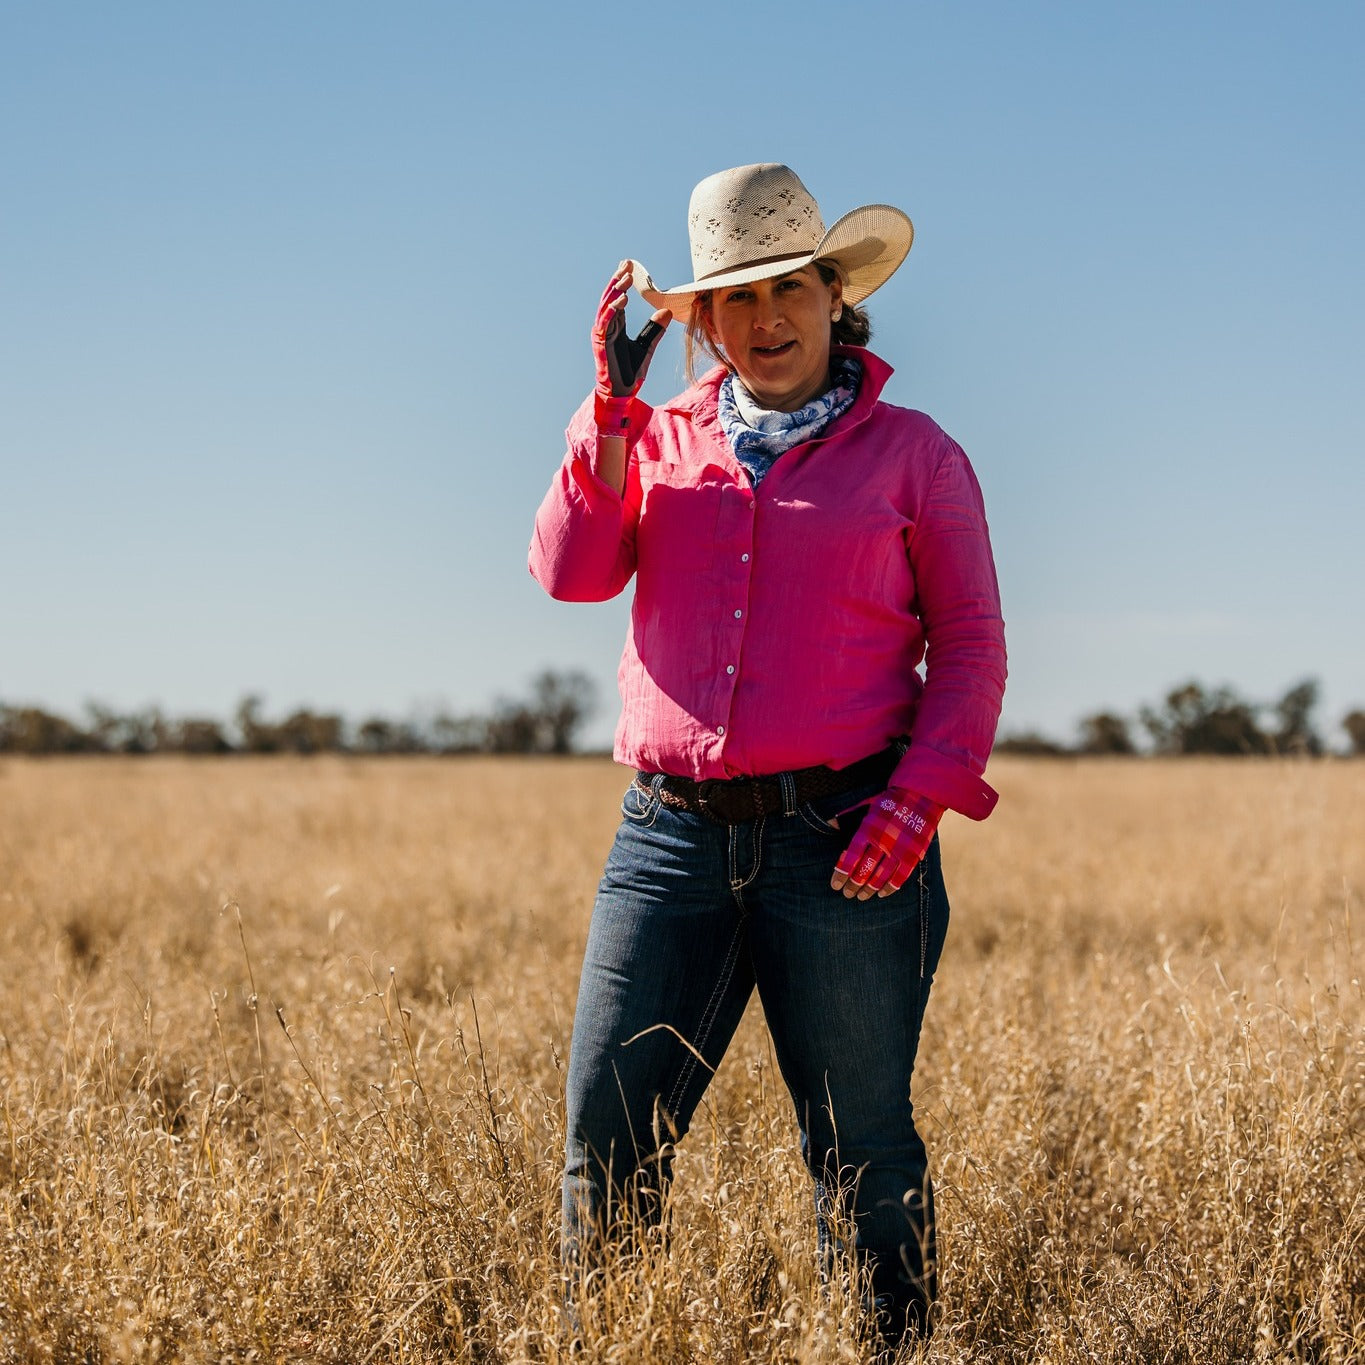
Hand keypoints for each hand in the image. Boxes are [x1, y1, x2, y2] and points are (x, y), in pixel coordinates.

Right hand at [592, 261, 669, 435]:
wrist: (622, 394)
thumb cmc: (630, 373)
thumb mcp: (647, 347)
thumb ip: (655, 329)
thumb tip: (668, 311)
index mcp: (616, 326)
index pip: (618, 299)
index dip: (622, 282)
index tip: (630, 267)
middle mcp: (607, 328)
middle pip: (610, 298)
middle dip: (618, 280)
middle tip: (627, 264)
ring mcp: (602, 335)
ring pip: (606, 307)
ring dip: (615, 291)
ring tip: (626, 278)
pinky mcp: (601, 345)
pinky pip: (605, 323)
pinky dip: (613, 310)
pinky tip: (623, 299)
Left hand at [831, 790, 944, 899]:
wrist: (920, 794)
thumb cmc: (889, 800)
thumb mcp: (865, 804)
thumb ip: (847, 816)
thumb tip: (829, 823)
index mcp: (867, 829)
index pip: (850, 857)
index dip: (841, 873)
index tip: (835, 885)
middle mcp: (882, 841)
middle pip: (864, 870)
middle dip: (853, 885)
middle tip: (848, 894)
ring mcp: (899, 849)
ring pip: (881, 877)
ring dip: (869, 889)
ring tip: (861, 897)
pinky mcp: (913, 854)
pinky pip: (900, 877)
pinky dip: (890, 888)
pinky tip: (882, 894)